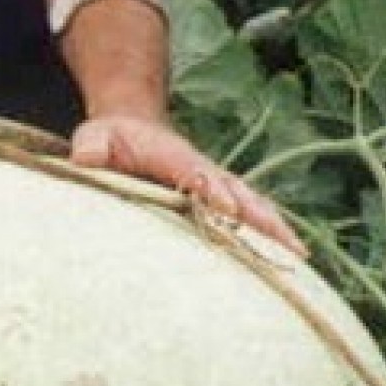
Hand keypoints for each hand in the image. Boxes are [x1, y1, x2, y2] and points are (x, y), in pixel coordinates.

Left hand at [70, 115, 306, 257]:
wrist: (133, 127)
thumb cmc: (111, 139)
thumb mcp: (95, 137)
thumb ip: (92, 145)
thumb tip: (85, 156)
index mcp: (174, 157)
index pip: (196, 173)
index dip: (211, 189)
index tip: (227, 208)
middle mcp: (203, 171)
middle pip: (237, 192)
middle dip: (258, 216)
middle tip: (282, 241)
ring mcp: (216, 186)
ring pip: (252, 205)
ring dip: (274, 229)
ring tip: (299, 256)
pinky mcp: (221, 200)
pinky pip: (251, 216)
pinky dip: (271, 234)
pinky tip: (293, 258)